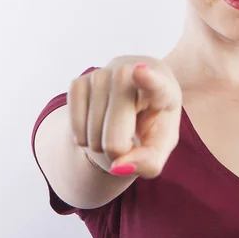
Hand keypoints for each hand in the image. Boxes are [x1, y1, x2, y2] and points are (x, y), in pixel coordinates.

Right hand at [67, 57, 182, 178]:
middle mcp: (131, 73)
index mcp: (163, 88)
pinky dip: (84, 138)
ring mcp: (102, 74)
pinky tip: (98, 127)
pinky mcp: (79, 81)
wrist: (135, 100)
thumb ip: (148, 162)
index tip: (140, 71)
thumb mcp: (160, 146)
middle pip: (116, 128)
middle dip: (118, 148)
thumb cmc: (152, 124)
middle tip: (129, 142)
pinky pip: (74, 124)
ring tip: (116, 132)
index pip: (156, 84)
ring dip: (101, 146)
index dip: (148, 79)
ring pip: (93, 130)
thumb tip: (118, 166)